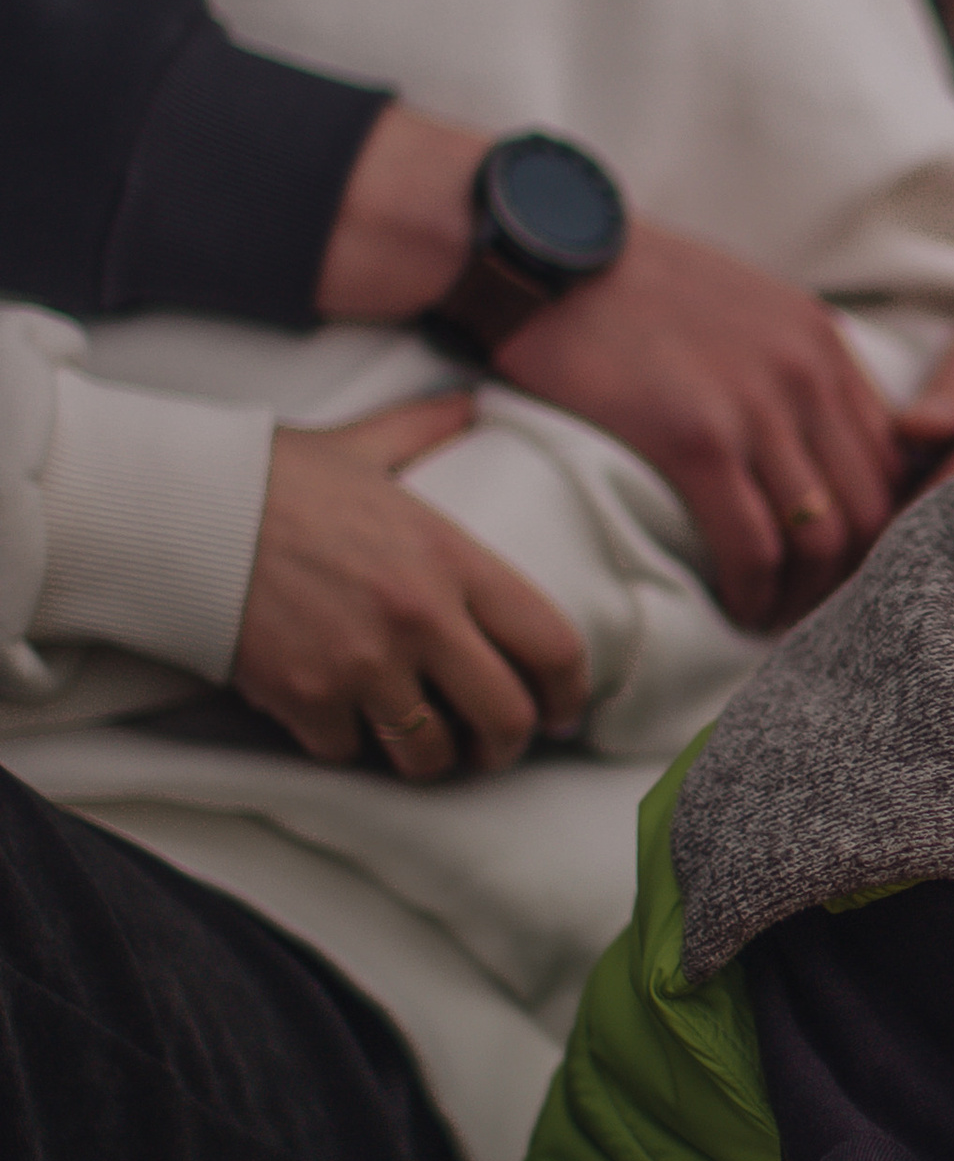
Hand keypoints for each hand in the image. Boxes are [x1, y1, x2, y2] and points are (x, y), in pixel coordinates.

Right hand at [234, 394, 589, 783]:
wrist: (178, 509)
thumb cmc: (274, 477)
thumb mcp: (364, 446)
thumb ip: (425, 429)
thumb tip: (472, 402)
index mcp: (452, 557)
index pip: (551, 643)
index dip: (570, 690)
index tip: (564, 709)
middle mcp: (420, 617)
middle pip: (504, 717)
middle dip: (506, 744)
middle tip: (492, 745)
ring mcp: (363, 664)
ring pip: (428, 753)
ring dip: (429, 757)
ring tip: (424, 744)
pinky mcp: (306, 699)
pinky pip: (350, 753)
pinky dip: (348, 746)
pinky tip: (343, 722)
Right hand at [496, 220, 905, 629]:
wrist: (547, 255)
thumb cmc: (628, 287)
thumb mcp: (741, 306)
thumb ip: (790, 365)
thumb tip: (810, 444)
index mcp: (822, 341)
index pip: (893, 460)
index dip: (876, 527)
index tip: (840, 562)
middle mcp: (807, 373)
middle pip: (872, 508)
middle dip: (848, 573)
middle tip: (810, 605)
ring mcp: (757, 406)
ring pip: (821, 538)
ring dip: (802, 595)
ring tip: (772, 615)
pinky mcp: (698, 439)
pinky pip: (754, 546)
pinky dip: (753, 593)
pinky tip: (735, 605)